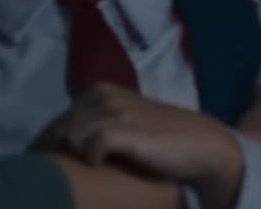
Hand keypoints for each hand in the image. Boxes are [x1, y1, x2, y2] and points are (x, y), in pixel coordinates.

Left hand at [35, 84, 242, 208]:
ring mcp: (113, 110)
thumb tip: (61, 144)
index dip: (58, 144)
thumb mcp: (124, 122)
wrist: (202, 146)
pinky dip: (94, 159)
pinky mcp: (123, 129)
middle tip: (85, 169)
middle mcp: (103, 95)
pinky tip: (105, 167)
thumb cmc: (162, 139)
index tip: (68, 163)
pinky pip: (90, 146)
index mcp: (99, 91)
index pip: (59, 120)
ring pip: (72, 138)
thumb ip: (94, 125)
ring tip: (101, 167)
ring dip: (81, 156)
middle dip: (67, 152)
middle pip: (61, 130)